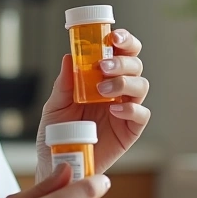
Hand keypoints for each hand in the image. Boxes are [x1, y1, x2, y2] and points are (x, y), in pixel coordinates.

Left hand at [36, 29, 150, 178]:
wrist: (58, 162)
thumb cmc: (57, 132)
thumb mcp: (55, 105)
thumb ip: (63, 84)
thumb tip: (70, 57)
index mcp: (101, 78)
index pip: (120, 52)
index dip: (124, 40)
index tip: (113, 36)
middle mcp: (117, 90)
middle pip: (135, 65)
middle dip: (123, 60)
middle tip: (104, 66)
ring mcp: (125, 109)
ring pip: (141, 86)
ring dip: (124, 82)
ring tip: (102, 90)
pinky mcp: (130, 131)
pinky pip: (141, 115)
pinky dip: (132, 109)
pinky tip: (115, 110)